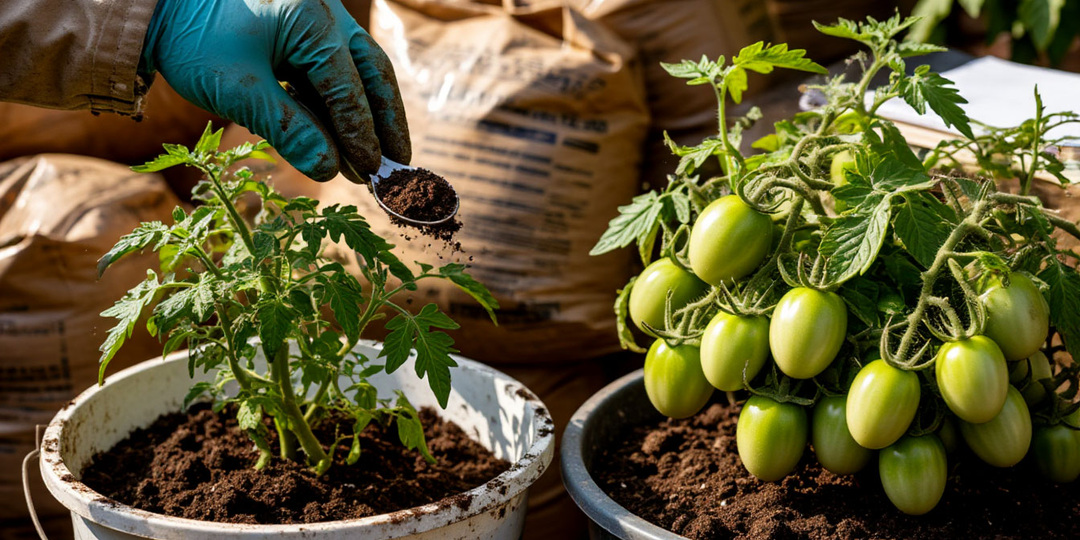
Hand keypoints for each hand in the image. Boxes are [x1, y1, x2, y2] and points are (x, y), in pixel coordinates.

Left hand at [140, 0, 409, 181]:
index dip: (362, 134)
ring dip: (365, 117)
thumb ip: (289, 129)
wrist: (158, 8)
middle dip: (387, 121)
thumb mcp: (238, 90)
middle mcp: (324, 13)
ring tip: (370, 160)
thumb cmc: (193, 40)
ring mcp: (317, 19)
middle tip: (399, 165)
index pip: (348, 87)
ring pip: (357, 72)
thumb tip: (329, 170)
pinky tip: (340, 137)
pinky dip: (340, 105)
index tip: (372, 172)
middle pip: (372, 72)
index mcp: (311, 20)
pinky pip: (333, 70)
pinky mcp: (304, 30)